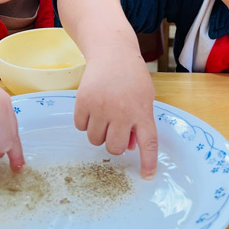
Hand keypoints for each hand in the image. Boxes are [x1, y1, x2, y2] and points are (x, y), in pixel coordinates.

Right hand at [73, 50, 158, 178]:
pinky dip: (84, 122)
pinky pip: (80, 127)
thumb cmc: (131, 76)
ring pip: (95, 139)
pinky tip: (91, 107)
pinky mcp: (83, 102)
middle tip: (115, 129)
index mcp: (142, 112)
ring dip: (99, 133)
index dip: (148, 162)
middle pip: (115, 148)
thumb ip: (140, 122)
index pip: (148, 143)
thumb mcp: (145, 97)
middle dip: (114, 144)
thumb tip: (131, 148)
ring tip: (103, 115)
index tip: (146, 177)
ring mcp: (101, 107)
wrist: (112, 51)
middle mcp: (122, 112)